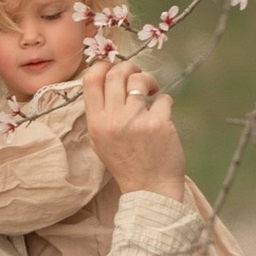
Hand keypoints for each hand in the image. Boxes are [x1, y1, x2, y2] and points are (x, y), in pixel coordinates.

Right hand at [84, 55, 186, 200]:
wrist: (149, 190)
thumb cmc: (127, 164)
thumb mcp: (101, 141)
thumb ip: (101, 113)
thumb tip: (107, 80)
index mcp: (95, 123)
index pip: (90, 79)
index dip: (103, 66)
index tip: (115, 68)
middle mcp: (112, 119)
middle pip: (116, 73)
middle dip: (130, 68)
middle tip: (139, 78)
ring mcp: (135, 121)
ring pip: (139, 79)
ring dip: (149, 80)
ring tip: (152, 92)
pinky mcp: (158, 123)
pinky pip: (163, 98)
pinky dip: (165, 102)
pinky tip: (164, 115)